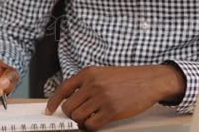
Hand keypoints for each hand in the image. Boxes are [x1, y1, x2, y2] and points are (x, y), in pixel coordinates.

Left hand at [45, 65, 184, 130]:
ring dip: (82, 122)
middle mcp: (93, 84)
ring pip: (78, 117)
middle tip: (79, 116)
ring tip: (90, 119)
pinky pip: (91, 125)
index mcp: (89, 73)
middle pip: (69, 107)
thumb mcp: (103, 73)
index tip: (49, 111)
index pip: (63, 89)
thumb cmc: (127, 78)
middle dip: (72, 115)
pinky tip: (97, 123)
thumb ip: (86, 83)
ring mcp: (102, 98)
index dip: (53, 102)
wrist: (149, 81)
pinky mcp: (112, 111)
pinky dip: (91, 127)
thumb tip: (69, 100)